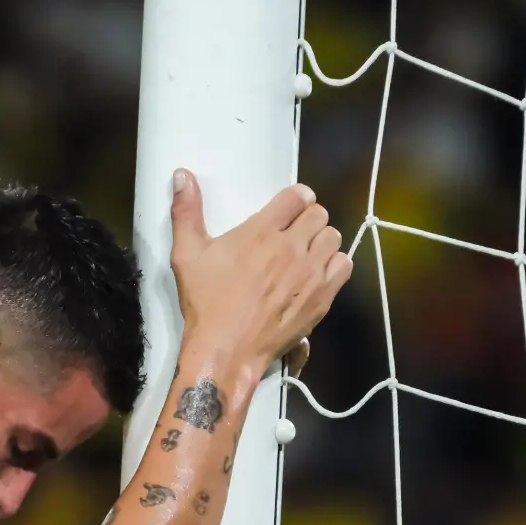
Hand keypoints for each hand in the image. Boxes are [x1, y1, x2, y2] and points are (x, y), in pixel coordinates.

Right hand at [169, 170, 350, 372]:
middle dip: (308, 219)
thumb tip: (182, 174)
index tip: (290, 208)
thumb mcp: (186, 257)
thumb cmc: (205, 304)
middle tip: (295, 234)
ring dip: (321, 241)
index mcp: (261, 231)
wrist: (227, 350)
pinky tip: (317, 274)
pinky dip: (334, 265)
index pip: (297, 196)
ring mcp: (310, 273)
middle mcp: (292, 247)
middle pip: (319, 214)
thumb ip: (186, 213)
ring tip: (306, 254)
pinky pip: (343, 266)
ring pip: (333, 238)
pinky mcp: (321, 297)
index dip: (295, 199)